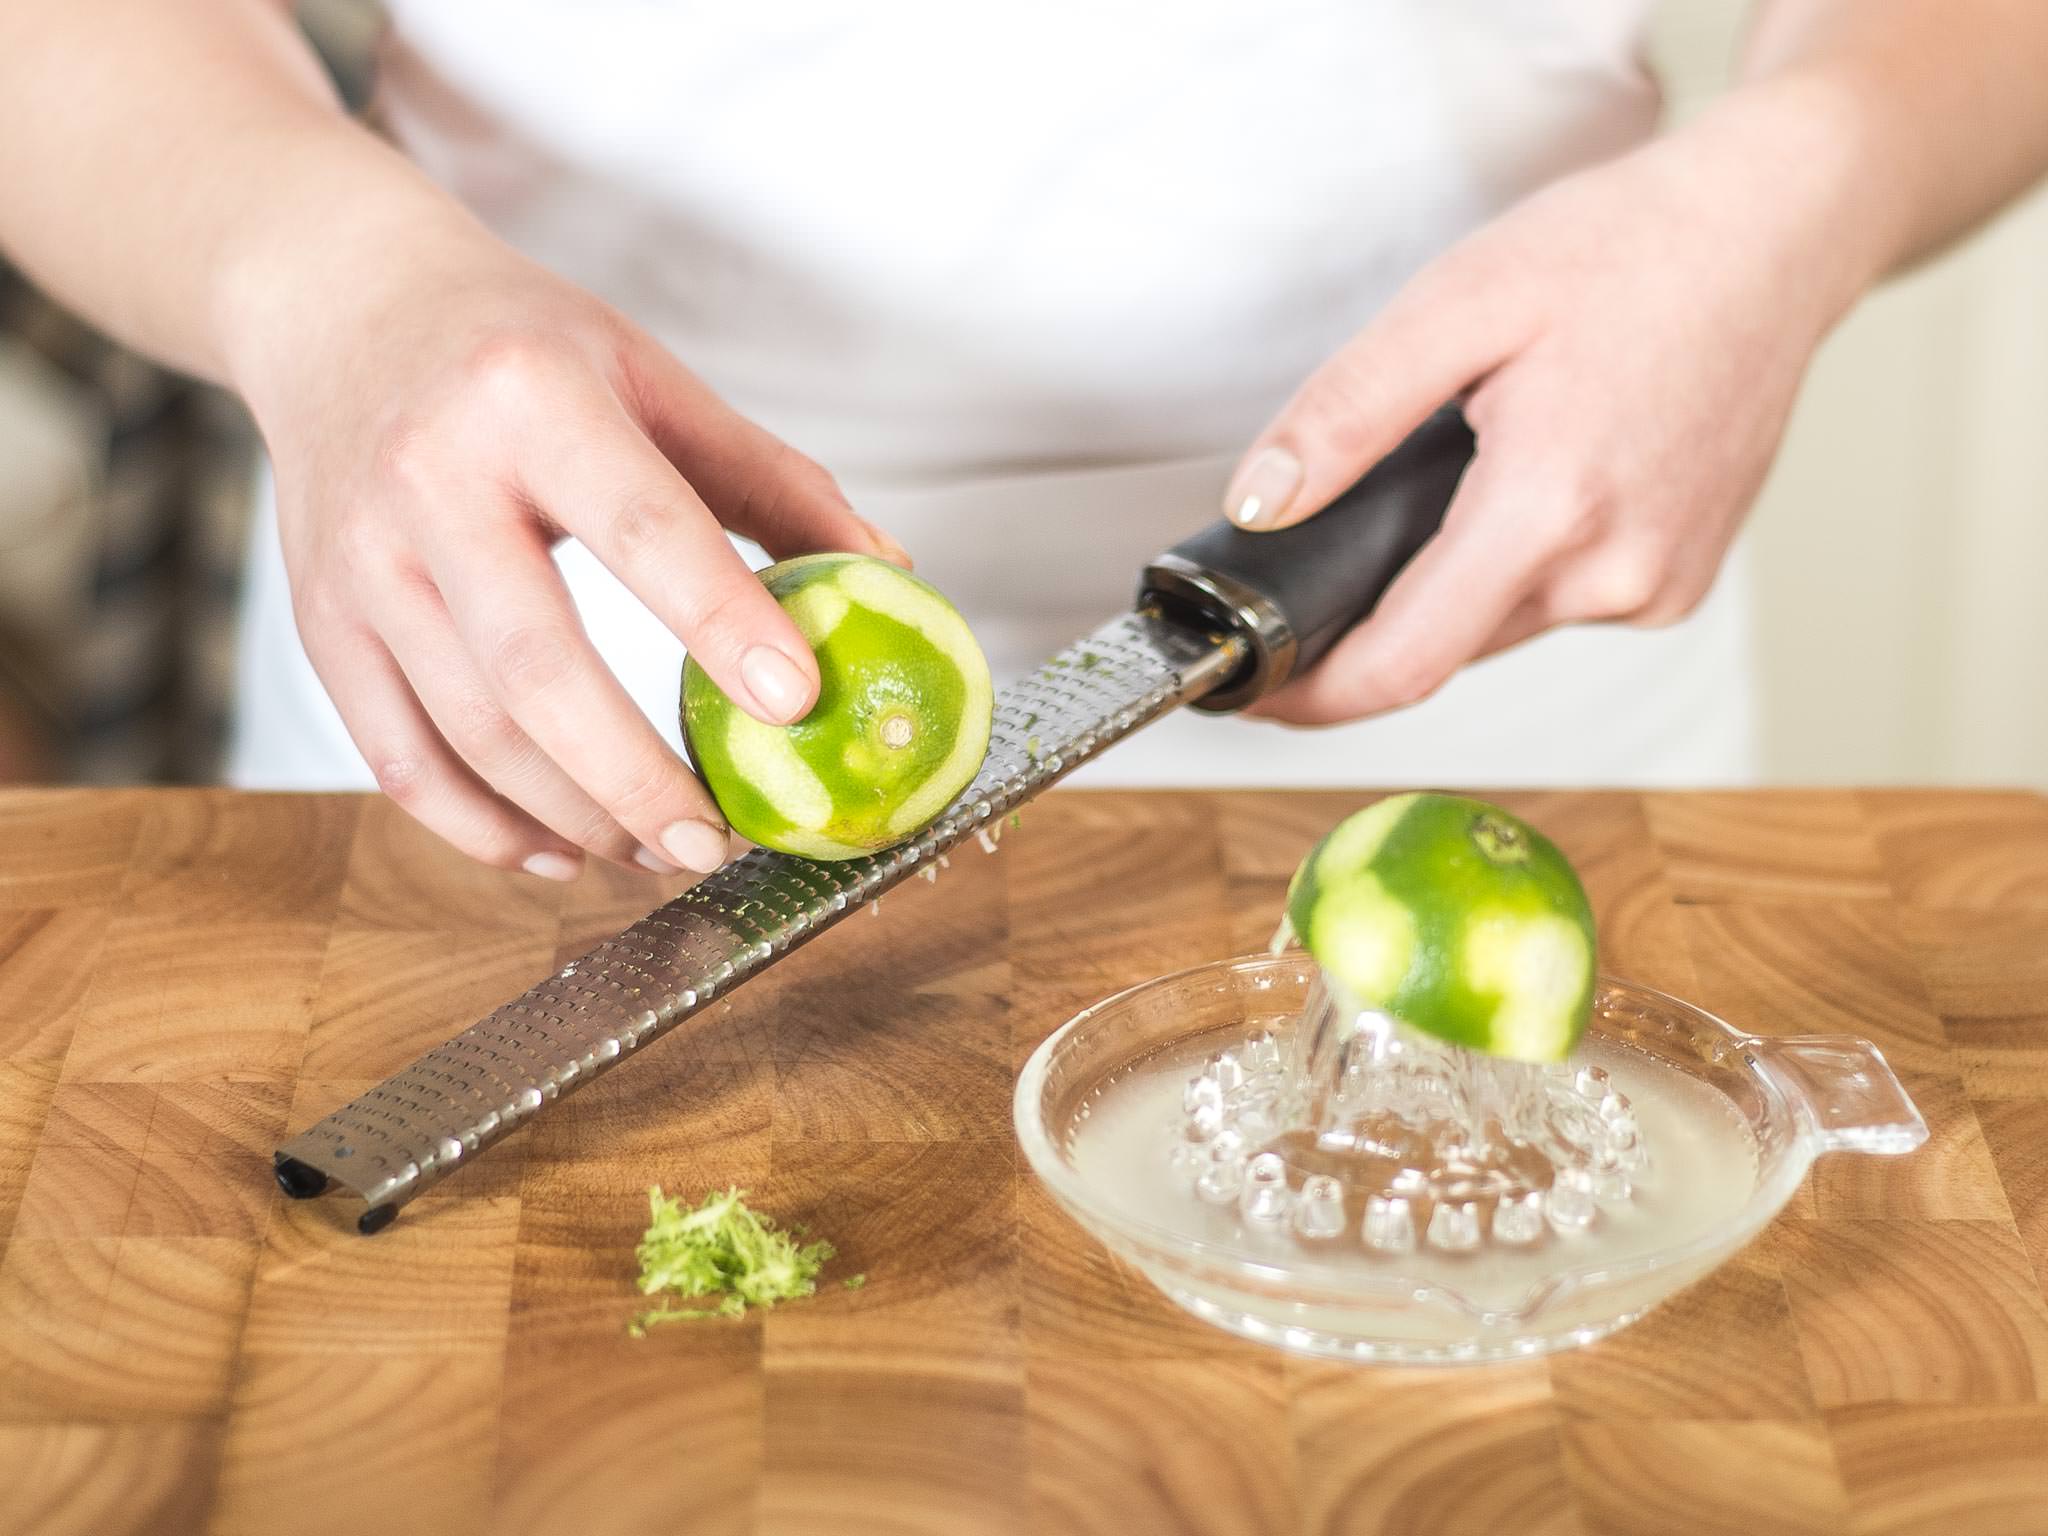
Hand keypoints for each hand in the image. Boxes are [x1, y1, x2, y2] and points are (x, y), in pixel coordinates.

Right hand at [236, 227, 905, 877]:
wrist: (339, 304)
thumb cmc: (518, 346)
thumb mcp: (652, 375)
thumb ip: (770, 481)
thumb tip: (887, 577)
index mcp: (531, 397)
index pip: (643, 526)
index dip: (722, 621)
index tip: (796, 703)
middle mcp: (429, 477)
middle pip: (536, 668)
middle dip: (637, 778)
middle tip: (721, 842)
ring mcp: (361, 558)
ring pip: (470, 732)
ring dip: (576, 819)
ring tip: (661, 852)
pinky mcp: (320, 620)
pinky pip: (399, 759)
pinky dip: (483, 828)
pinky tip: (559, 852)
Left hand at [1223, 85, 1880, 724]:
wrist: (1776, 231)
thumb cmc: (1626, 249)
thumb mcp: (1455, 304)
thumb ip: (1345, 413)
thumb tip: (1259, 505)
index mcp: (1550, 508)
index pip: (1402, 665)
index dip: (1314, 696)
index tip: (1257, 693)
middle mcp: (1616, 573)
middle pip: (1443, 645)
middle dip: (1374, 615)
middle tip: (1331, 540)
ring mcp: (1658, 587)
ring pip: (1499, 627)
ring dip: (1450, 583)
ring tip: (1453, 476)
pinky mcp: (1681, 583)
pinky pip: (1559, 603)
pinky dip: (1518, 564)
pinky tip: (1532, 482)